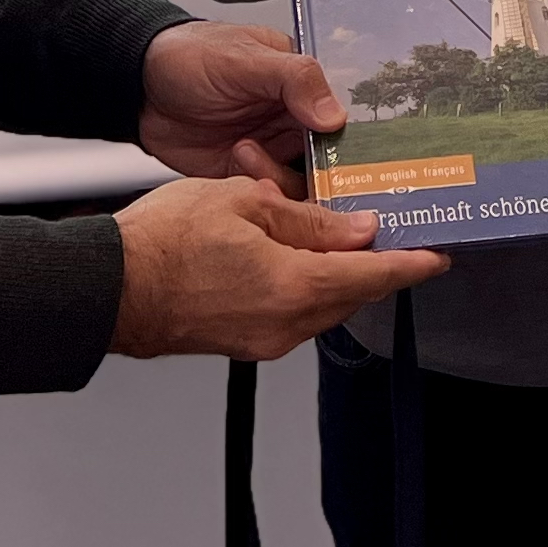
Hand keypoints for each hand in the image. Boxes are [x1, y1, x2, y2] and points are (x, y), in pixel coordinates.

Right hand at [111, 177, 445, 359]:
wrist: (110, 288)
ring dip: (329, 271)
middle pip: (348, 293)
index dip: (410, 265)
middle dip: (365, 261)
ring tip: (318, 229)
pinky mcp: (243, 342)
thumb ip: (309, 220)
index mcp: (295, 288)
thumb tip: (357, 231)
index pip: (373, 278)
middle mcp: (286, 325)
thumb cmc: (165, 243)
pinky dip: (300, 284)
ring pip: (319, 303)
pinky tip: (285, 253)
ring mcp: (263, 339)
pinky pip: (290, 312)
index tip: (437, 256)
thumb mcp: (245, 205)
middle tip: (375, 228)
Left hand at [140, 21, 345, 187]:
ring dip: (279, 175)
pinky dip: (260, 190)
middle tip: (316, 175)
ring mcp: (270, 149)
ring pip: (302, 182)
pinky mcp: (244, 175)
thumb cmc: (189, 56)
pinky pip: (268, 195)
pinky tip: (238, 163)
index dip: (355, 138)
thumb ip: (294, 80)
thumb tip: (336, 116)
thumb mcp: (245, 58)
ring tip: (246, 150)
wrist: (137, 88)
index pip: (344, 114)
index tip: (357, 157)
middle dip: (327, 171)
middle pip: (331, 158)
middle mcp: (292, 119)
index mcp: (302, 82)